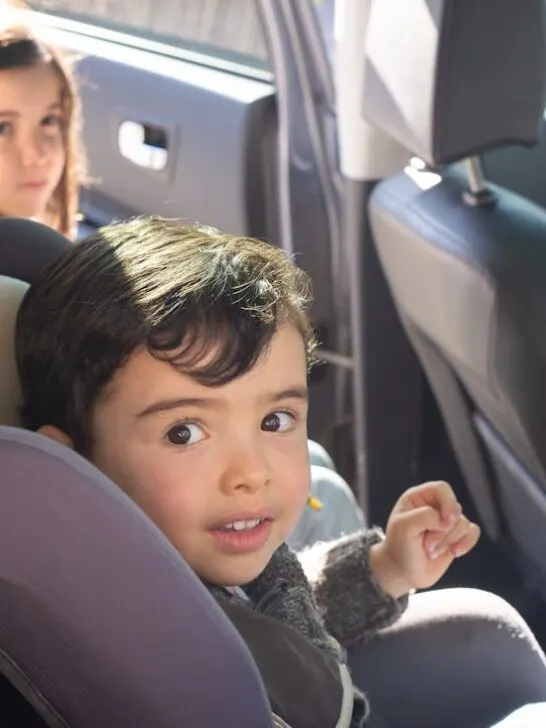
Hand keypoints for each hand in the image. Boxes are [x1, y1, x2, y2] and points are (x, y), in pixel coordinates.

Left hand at [369, 481, 480, 597]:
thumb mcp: (404, 527)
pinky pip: (473, 532)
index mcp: (419, 498)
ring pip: (464, 523)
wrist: (403, 572)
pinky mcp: (457, 536)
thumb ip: (427, 516)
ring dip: (449, 541)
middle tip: (427, 544)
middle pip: (455, 508)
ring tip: (431, 551)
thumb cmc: (399, 546)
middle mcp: (434, 506)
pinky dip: (466, 543)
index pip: (441, 489)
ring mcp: (447, 521)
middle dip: (444, 530)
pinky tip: (454, 552)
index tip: (445, 521)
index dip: (447, 502)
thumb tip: (449, 519)